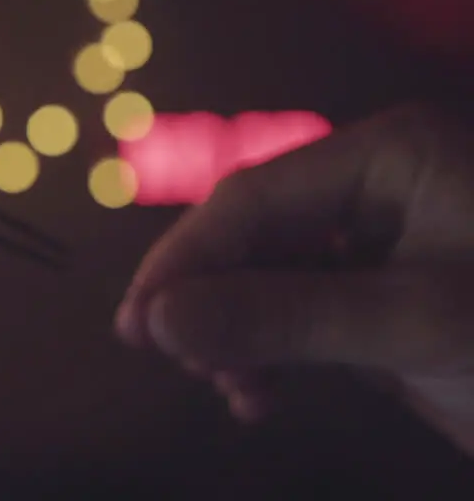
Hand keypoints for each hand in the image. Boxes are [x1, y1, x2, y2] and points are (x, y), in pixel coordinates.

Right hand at [116, 106, 473, 455]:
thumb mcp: (413, 325)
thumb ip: (283, 317)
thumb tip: (157, 320)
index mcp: (390, 156)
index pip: (254, 198)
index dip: (186, 261)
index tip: (137, 325)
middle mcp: (383, 187)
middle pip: (258, 235)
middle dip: (213, 301)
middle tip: (170, 360)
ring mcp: (391, 245)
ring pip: (278, 279)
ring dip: (243, 335)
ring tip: (233, 392)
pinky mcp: (399, 299)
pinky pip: (312, 315)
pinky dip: (280, 354)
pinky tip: (263, 394)